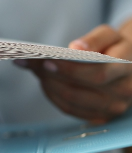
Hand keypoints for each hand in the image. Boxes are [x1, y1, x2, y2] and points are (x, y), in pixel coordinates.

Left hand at [14, 24, 131, 123]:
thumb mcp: (111, 35)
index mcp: (127, 71)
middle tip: (31, 63)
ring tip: (33, 69)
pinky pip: (70, 110)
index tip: (46, 61)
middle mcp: (123, 94)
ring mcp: (112, 109)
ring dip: (49, 86)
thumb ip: (95, 38)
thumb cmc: (116, 46)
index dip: (69, 70)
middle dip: (51, 78)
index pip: (96, 75)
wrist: (131, 64)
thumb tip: (76, 47)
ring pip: (72, 103)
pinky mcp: (100, 117)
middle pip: (79, 92)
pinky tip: (44, 81)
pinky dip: (53, 96)